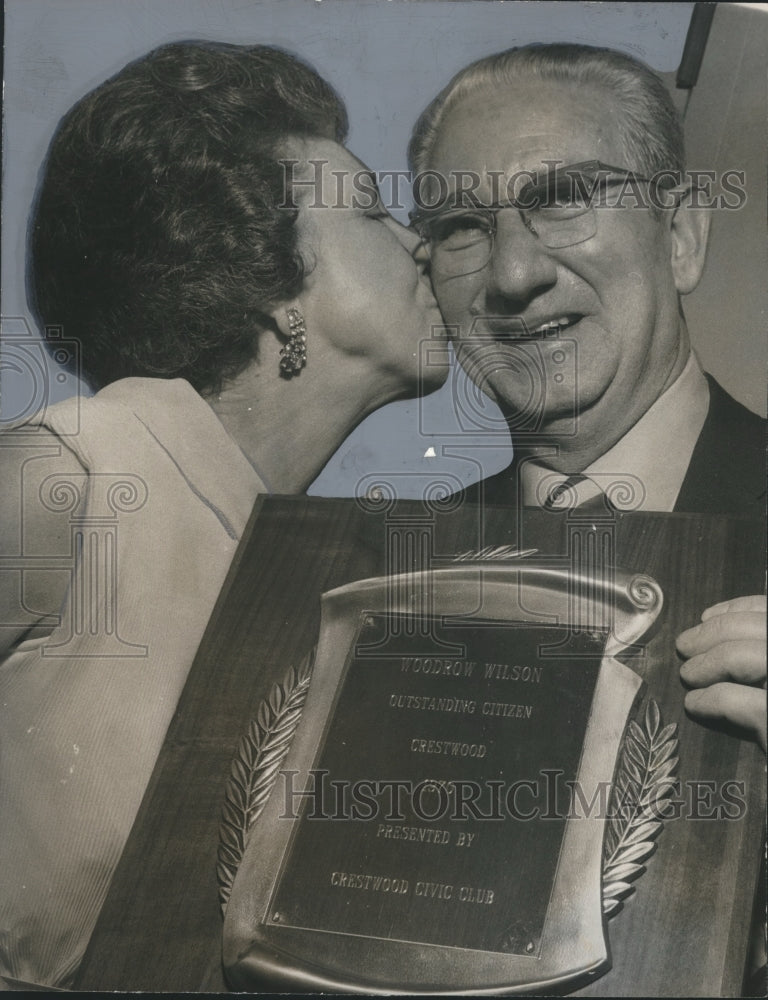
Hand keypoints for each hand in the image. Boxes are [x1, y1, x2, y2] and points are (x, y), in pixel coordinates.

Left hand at [676, 595, 765, 751]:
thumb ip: (763, 653)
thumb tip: (717, 624)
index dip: (739, 609)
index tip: (707, 617)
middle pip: (758, 628)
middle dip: (714, 633)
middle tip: (685, 646)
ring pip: (742, 657)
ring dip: (707, 663)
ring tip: (689, 675)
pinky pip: (735, 701)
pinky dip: (709, 699)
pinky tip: (696, 705)